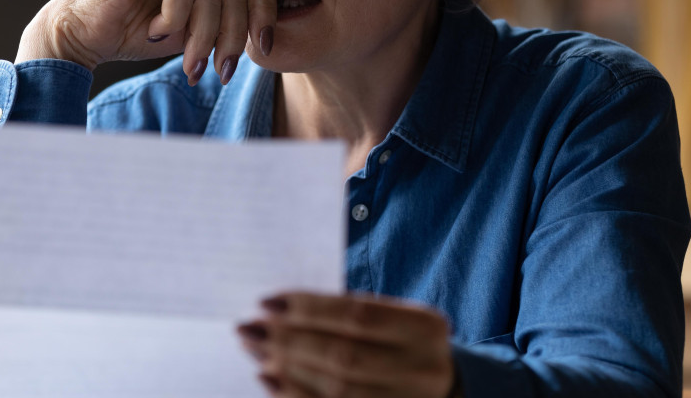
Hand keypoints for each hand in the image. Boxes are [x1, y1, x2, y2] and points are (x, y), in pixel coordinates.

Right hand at [15, 0, 276, 84]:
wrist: (80, 36)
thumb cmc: (136, 34)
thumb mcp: (195, 30)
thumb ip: (227, 22)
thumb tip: (270, 36)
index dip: (264, 13)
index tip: (263, 50)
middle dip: (234, 35)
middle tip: (219, 70)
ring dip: (204, 37)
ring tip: (190, 64)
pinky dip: (174, 22)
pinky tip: (154, 32)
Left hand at [237, 292, 455, 397]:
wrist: (441, 389)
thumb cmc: (401, 343)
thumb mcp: (391, 320)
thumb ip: (347, 314)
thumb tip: (279, 310)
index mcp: (424, 327)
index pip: (358, 314)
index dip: (309, 308)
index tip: (266, 301)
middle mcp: (422, 368)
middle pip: (344, 355)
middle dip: (289, 340)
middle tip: (249, 328)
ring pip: (336, 389)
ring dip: (287, 369)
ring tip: (254, 351)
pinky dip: (296, 395)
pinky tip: (270, 381)